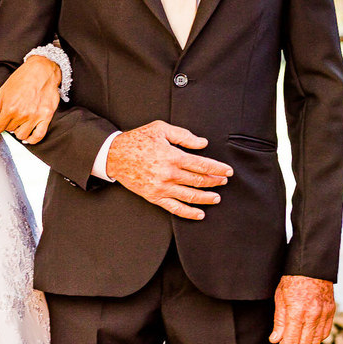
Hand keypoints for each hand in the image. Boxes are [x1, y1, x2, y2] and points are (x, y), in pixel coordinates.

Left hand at [0, 55, 61, 143]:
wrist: (42, 70)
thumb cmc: (22, 78)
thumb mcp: (4, 90)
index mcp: (10, 107)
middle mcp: (22, 114)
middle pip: (10, 130)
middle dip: (7, 126)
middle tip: (9, 119)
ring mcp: (35, 116)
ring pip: (22, 135)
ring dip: (18, 132)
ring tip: (19, 124)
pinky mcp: (46, 116)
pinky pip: (39, 135)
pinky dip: (32, 140)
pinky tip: (28, 138)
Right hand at [105, 121, 231, 219]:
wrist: (114, 155)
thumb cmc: (137, 140)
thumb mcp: (160, 129)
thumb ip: (184, 135)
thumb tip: (203, 143)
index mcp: (173, 156)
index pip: (202, 165)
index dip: (217, 169)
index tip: (227, 171)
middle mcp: (169, 174)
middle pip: (199, 181)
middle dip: (215, 182)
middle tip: (224, 181)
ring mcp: (162, 187)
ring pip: (191, 196)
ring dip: (206, 198)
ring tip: (217, 198)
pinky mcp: (154, 196)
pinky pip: (175, 208)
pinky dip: (189, 213)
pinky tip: (200, 214)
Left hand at [270, 275, 335, 343]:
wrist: (311, 266)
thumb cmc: (292, 280)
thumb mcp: (280, 298)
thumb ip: (279, 321)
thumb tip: (275, 340)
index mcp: (297, 311)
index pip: (291, 340)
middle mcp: (313, 315)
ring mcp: (324, 314)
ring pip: (316, 341)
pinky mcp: (331, 311)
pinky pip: (325, 332)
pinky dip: (316, 339)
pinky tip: (308, 339)